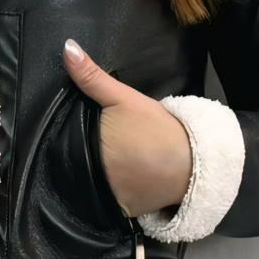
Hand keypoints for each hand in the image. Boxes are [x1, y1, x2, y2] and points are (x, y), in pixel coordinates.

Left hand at [62, 38, 191, 217]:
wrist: (195, 162)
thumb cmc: (157, 128)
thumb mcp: (125, 99)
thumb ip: (92, 77)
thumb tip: (67, 47)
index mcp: (87, 150)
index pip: (62, 148)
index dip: (63, 142)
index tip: (67, 137)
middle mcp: (92, 179)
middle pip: (75, 167)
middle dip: (78, 159)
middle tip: (92, 148)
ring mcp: (107, 198)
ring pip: (89, 186)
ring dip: (91, 178)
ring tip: (102, 165)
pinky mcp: (123, 211)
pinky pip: (107, 202)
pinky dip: (110, 194)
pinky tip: (117, 182)